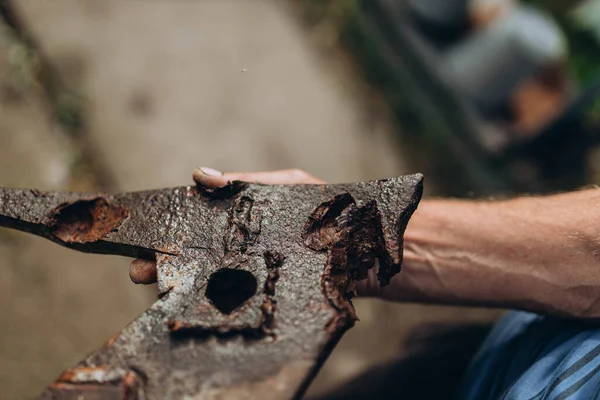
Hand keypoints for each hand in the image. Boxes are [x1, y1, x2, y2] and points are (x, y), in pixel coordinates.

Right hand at [129, 167, 324, 284]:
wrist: (379, 250)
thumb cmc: (335, 210)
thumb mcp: (291, 187)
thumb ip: (250, 183)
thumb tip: (201, 175)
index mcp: (252, 217)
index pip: (204, 220)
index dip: (173, 227)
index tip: (145, 234)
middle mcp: (252, 246)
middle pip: (203, 253)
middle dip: (170, 260)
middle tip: (140, 269)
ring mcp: (263, 271)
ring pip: (217, 278)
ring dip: (187, 283)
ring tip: (161, 287)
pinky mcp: (276, 294)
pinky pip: (243, 298)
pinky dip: (220, 301)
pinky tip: (200, 303)